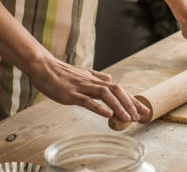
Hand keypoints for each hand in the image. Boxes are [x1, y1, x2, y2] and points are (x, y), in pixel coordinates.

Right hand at [30, 56, 149, 122]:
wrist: (43, 67)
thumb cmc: (61, 73)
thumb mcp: (82, 73)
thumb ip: (97, 77)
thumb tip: (110, 79)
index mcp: (95, 79)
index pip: (118, 88)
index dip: (132, 99)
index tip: (143, 109)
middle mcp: (92, 82)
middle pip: (117, 90)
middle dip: (130, 103)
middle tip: (140, 116)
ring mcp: (82, 87)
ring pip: (105, 95)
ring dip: (118, 106)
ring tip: (127, 118)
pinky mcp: (71, 94)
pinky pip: (87, 101)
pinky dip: (98, 108)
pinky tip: (108, 115)